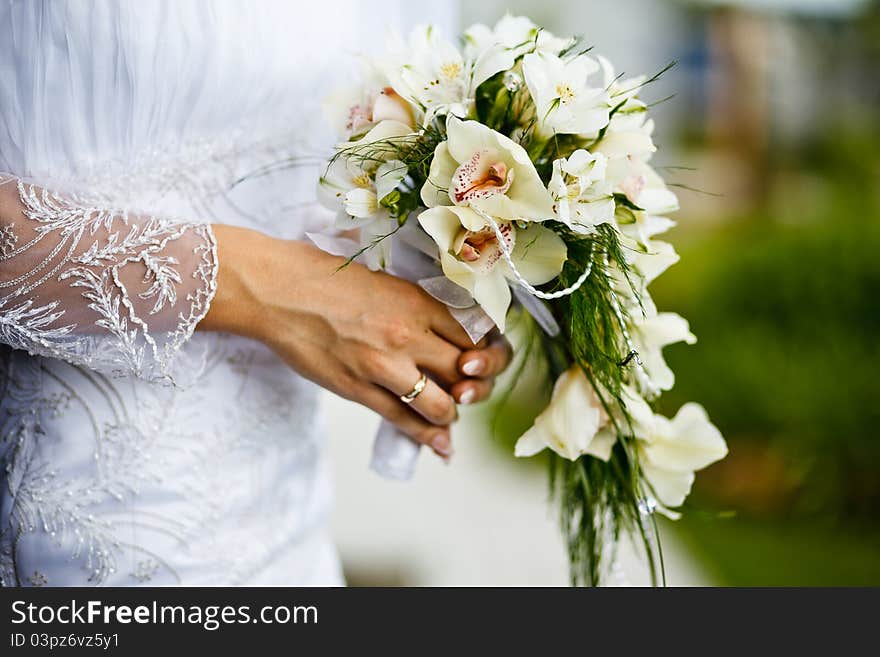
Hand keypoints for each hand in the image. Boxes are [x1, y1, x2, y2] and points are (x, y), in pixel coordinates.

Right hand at [202, 225, 510, 459]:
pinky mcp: (359, 389)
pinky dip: (427, 437)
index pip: (474, 338)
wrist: (279, 290)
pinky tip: (439, 446)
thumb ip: (417, 307)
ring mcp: (384, 365)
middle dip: (473, 389)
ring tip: (446, 417)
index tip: (479, 364)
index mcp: (419, 303)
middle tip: (467, 393)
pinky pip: (404, 420)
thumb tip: (442, 331)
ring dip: (450, 416)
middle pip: (465, 373)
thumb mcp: (386, 282)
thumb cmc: (327, 278)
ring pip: (441, 405)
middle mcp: (409, 335)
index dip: (483, 356)